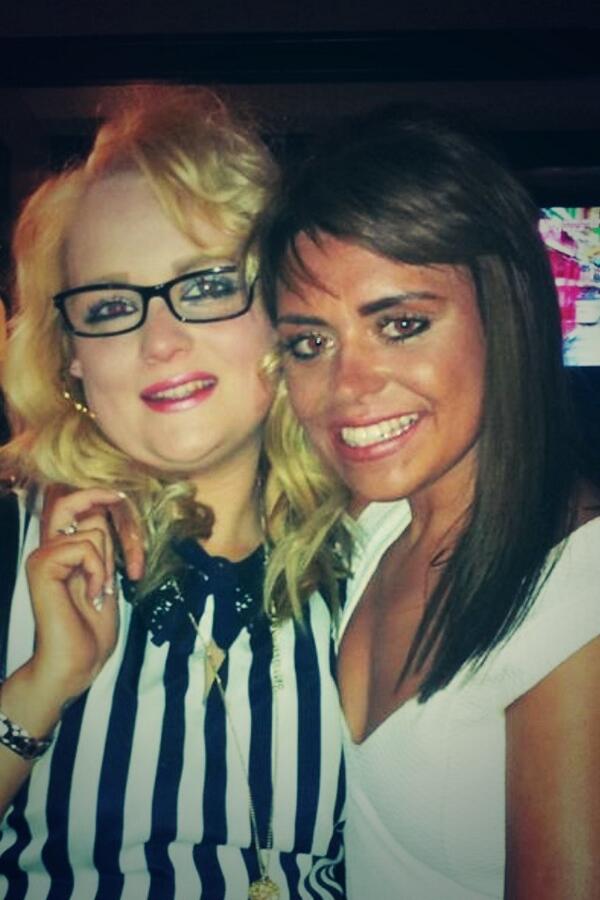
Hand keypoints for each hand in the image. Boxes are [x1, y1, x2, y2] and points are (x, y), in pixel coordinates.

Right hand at [24, 487, 142, 703]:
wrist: (75, 663)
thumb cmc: (91, 628)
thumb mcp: (104, 576)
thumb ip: (101, 545)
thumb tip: (106, 510)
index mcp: (61, 548)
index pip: (70, 501)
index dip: (97, 493)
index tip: (120, 498)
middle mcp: (47, 547)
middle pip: (74, 500)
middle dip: (108, 524)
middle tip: (111, 569)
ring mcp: (42, 555)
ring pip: (93, 531)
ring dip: (107, 563)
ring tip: (97, 591)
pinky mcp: (42, 566)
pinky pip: (85, 548)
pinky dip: (98, 571)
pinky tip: (92, 595)